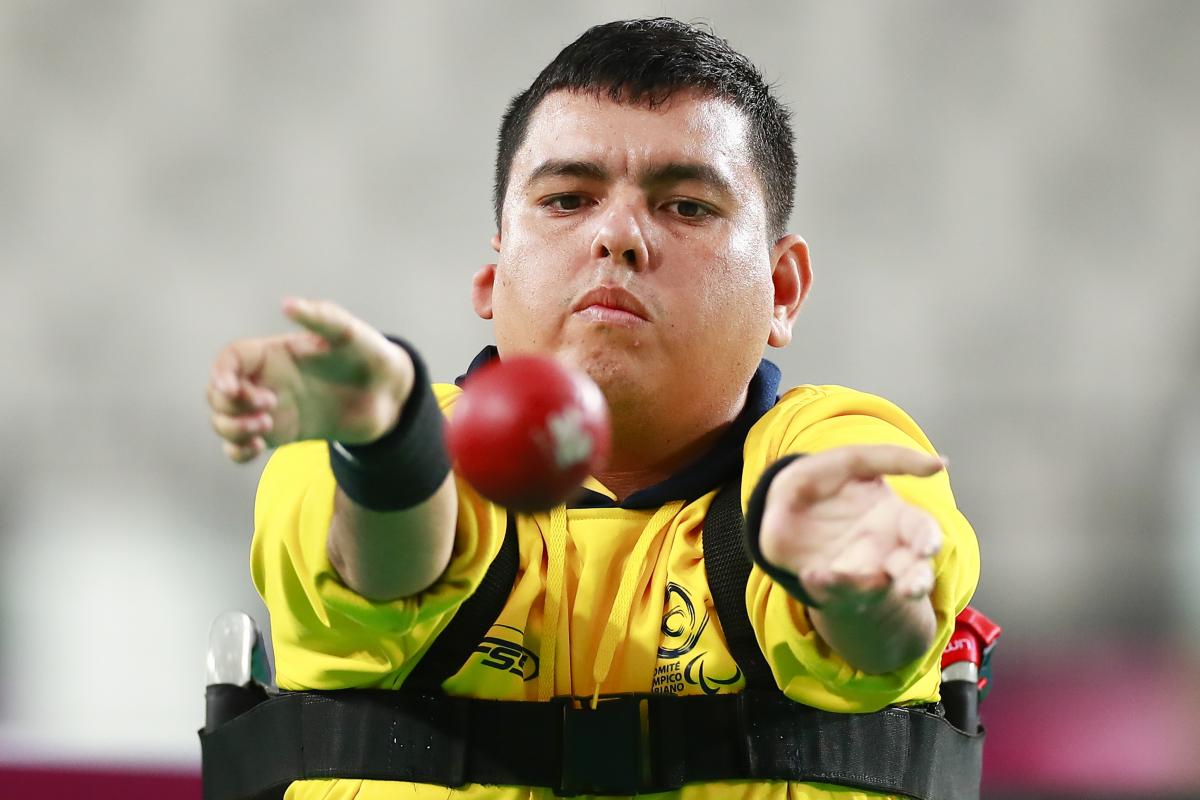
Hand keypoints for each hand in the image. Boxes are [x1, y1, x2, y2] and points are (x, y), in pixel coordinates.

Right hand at [205, 298, 413, 462]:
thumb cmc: (369, 355)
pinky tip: (258, 447)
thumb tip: (287, 304)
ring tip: (265, 427)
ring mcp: (271, 408)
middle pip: (217, 393)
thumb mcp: (349, 333)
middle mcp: (267, 380)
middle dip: (229, 404)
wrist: (388, 395)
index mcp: (274, 353)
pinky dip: (238, 451)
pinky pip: (241, 447)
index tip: (233, 388)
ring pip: (224, 421)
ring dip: (232, 428)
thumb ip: (321, 317)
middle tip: (270, 405)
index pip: (229, 360)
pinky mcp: (281, 434)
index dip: (220, 373)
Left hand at [758, 445, 945, 612]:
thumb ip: (889, 459)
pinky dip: (825, 584)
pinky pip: (831, 590)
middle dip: (916, 580)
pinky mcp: (831, 585)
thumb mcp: (848, 461)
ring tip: (866, 585)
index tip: (926, 542)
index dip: (928, 540)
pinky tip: (812, 573)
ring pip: (876, 589)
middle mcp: (887, 552)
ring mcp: (861, 572)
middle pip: (913, 573)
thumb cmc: (823, 482)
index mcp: (897, 519)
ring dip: (871, 589)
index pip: (922, 530)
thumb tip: (941, 464)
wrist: (781, 512)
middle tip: (912, 584)